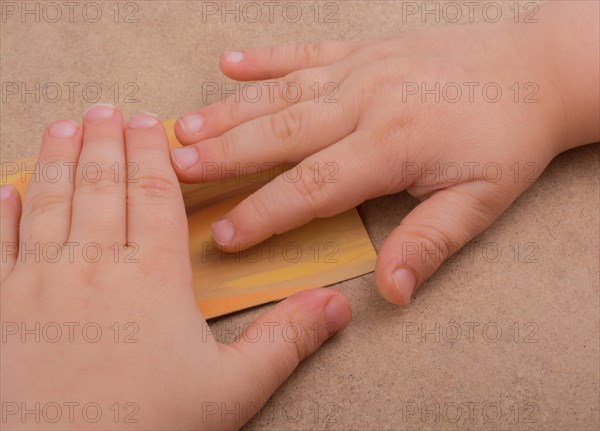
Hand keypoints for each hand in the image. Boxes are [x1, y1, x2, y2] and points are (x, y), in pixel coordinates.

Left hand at [0, 105, 350, 429]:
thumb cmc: (147, 428)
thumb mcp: (231, 390)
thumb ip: (285, 340)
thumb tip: (337, 307)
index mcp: (152, 279)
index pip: (154, 196)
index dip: (152, 155)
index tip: (148, 121)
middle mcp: (93, 268)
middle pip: (100, 186)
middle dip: (104, 142)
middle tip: (105, 110)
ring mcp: (37, 286)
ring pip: (50, 203)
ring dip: (57, 159)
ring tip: (64, 126)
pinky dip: (2, 213)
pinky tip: (5, 189)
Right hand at [171, 1, 598, 304]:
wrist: (535, 72)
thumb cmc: (506, 140)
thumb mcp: (479, 202)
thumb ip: (429, 244)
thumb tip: (390, 292)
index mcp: (393, 144)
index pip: (313, 187)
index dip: (265, 213)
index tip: (224, 234)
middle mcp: (367, 101)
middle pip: (281, 134)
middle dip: (225, 155)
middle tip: (175, 170)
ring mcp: (363, 70)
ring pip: (282, 94)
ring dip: (229, 112)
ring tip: (183, 128)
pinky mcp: (364, 51)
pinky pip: (305, 52)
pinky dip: (264, 58)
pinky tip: (229, 63)